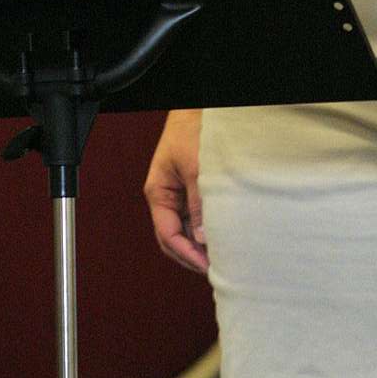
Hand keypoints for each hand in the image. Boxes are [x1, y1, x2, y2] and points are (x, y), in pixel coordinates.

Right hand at [144, 109, 207, 272]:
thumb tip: (201, 237)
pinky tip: (218, 237)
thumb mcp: (196, 169)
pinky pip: (194, 217)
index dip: (186, 253)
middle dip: (190, 254)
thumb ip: (197, 204)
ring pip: (185, 229)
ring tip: (218, 257)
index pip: (167, 235)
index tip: (205, 265)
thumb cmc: (190, 131)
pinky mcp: (191, 190)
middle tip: (213, 268)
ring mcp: (178, 195)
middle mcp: (166, 197)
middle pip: (173, 237)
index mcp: (158, 192)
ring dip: (198, 243)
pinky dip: (204, 229)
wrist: (197, 110)